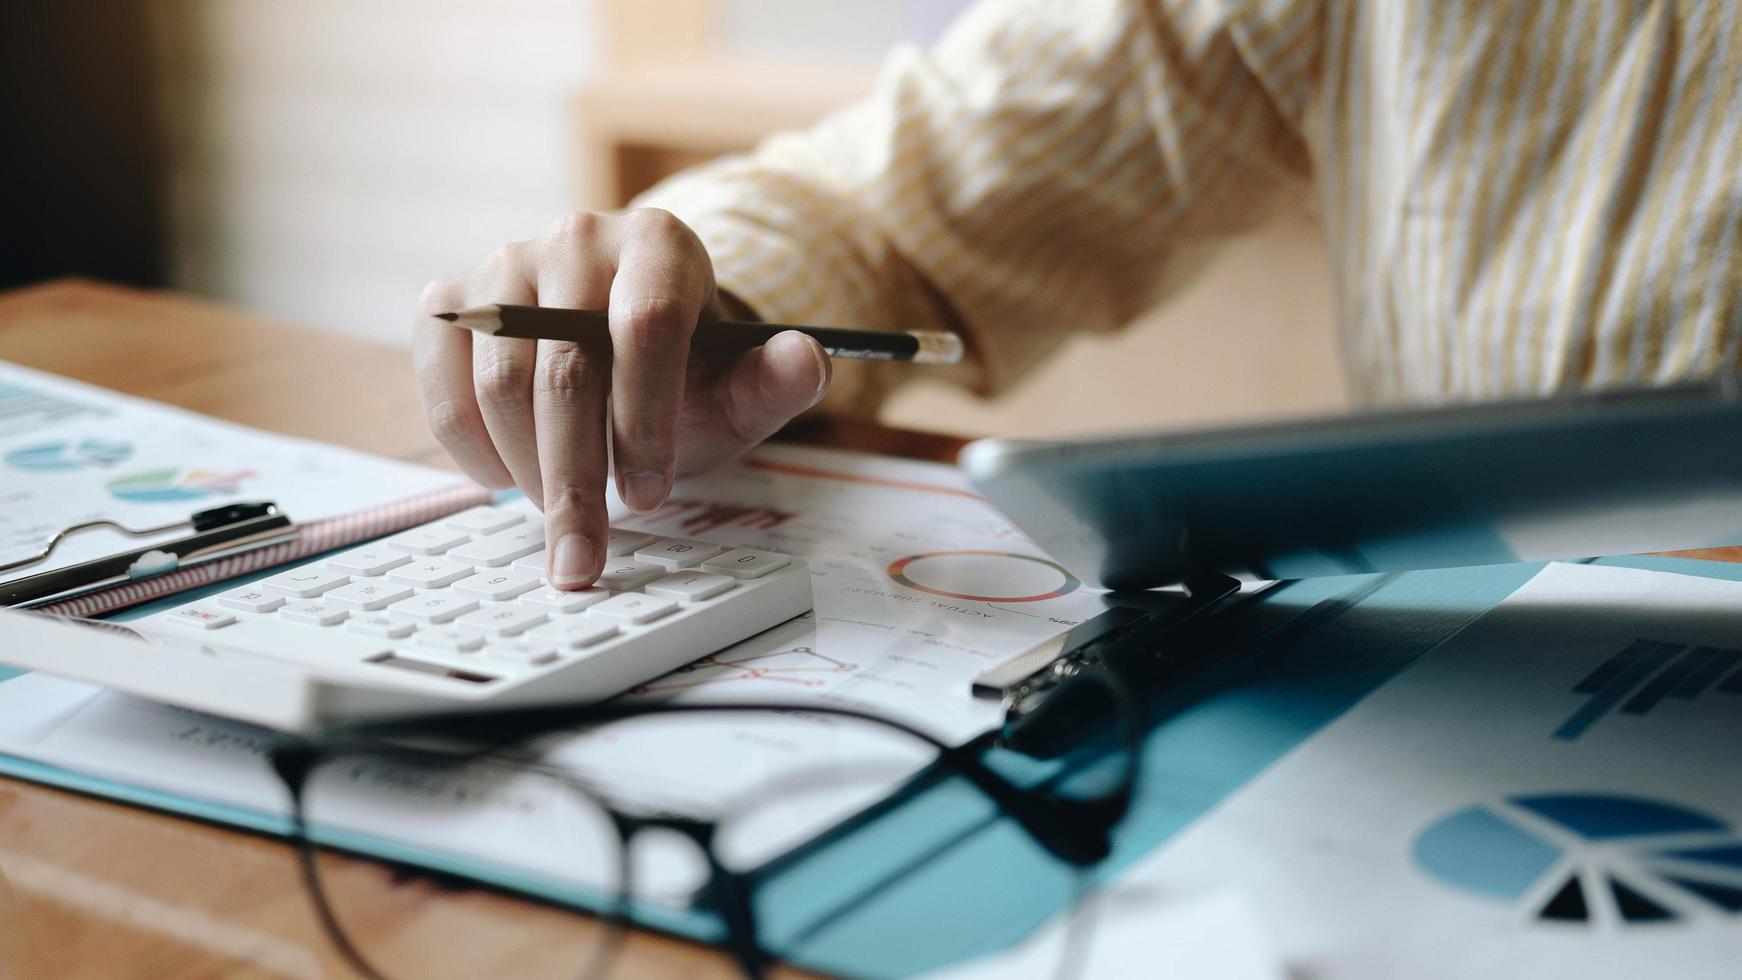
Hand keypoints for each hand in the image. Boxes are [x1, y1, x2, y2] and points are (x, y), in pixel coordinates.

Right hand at [414, 208, 831, 587]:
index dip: (644, 420)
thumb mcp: (741, 384)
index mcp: (660, 244)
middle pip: (565, 368)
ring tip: (562, 512)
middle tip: (585, 553)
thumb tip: (806, 359)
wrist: (623, 341)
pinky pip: (444, 386)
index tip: (650, 497)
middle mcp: (577, 239)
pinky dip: (472, 451)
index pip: (644, 326)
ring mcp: (505, 265)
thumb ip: (779, 381)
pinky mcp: (451, 301)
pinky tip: (510, 480)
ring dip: (527, 471)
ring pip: (500, 385)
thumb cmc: (688, 372)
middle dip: (576, 478)